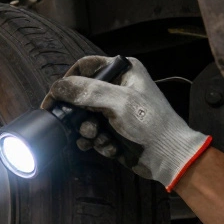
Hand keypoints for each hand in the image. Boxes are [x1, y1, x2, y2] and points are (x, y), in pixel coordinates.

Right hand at [47, 55, 210, 190]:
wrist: (168, 157)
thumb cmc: (150, 124)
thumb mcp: (119, 103)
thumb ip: (87, 92)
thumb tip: (56, 87)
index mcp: (122, 71)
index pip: (84, 67)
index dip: (67, 82)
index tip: (54, 100)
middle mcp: (117, 87)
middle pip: (79, 95)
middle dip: (78, 114)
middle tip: (84, 127)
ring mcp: (114, 109)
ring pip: (83, 117)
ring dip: (87, 131)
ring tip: (99, 139)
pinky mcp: (112, 129)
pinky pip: (91, 133)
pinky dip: (96, 142)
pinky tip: (108, 147)